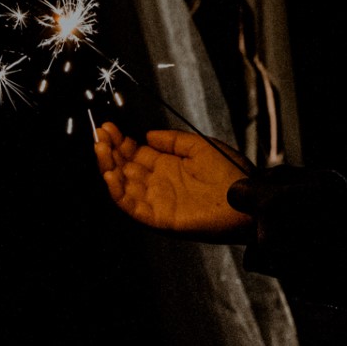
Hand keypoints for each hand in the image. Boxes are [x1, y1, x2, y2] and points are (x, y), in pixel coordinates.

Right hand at [94, 122, 252, 240]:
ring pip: (123, 186)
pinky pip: (132, 207)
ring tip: (101, 149)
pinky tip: (112, 175)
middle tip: (99, 135)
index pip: (133, 154)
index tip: (107, 127)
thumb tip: (147, 135)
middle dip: (109, 151)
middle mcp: (158, 184)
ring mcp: (157, 201)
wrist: (247, 197)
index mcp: (166, 166)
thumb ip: (173, 141)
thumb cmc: (230, 173)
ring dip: (108, 167)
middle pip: (124, 167)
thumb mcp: (199, 147)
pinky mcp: (159, 218)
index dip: (119, 141)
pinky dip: (118, 192)